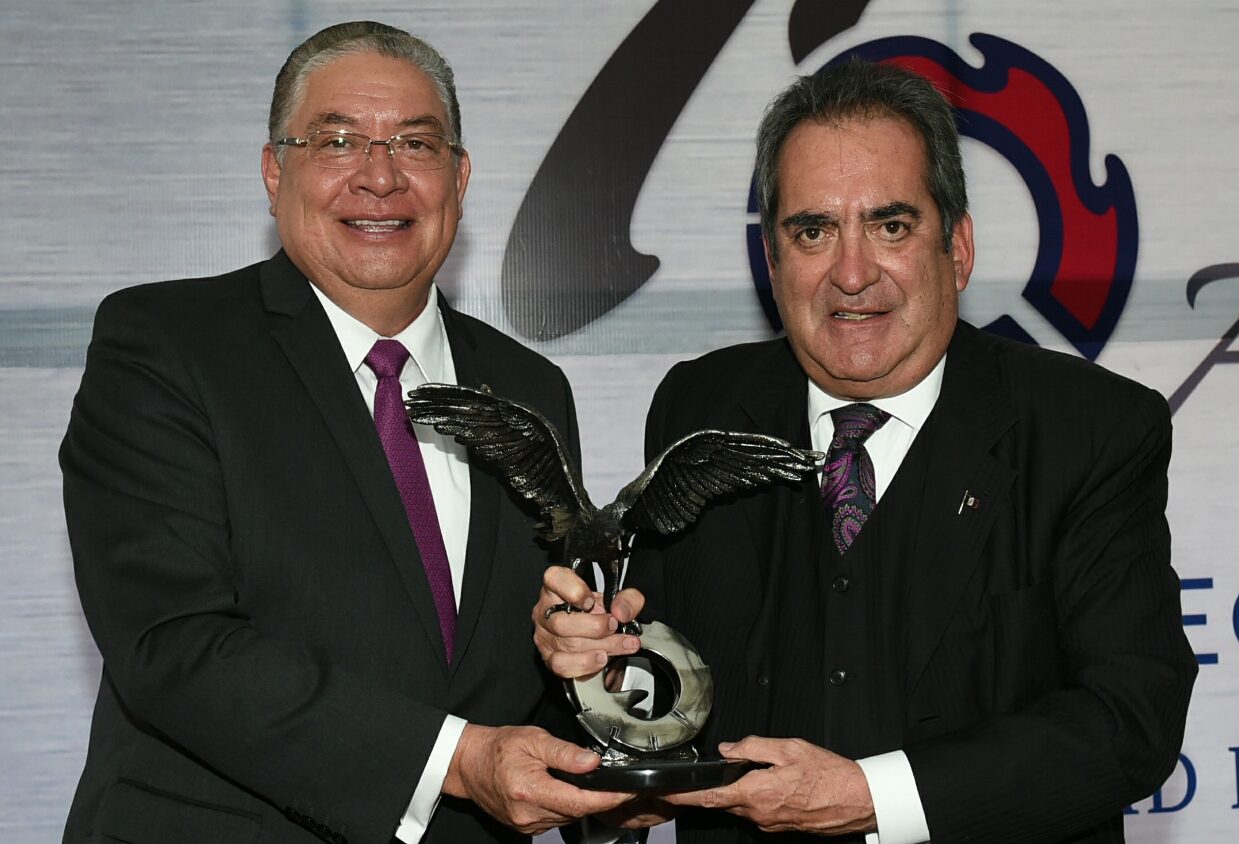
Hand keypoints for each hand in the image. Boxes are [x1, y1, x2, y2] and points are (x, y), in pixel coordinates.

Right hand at [442, 724, 633, 834]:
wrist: (470, 764)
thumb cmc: (499, 748)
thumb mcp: (533, 739)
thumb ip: (565, 752)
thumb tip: (593, 763)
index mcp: (530, 790)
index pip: (579, 802)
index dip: (608, 798)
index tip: (628, 791)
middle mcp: (529, 814)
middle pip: (577, 812)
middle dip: (599, 798)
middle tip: (615, 781)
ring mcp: (527, 825)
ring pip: (569, 817)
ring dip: (582, 802)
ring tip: (587, 782)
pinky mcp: (527, 828)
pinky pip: (557, 820)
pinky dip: (567, 807)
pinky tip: (565, 790)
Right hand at [533, 565, 644, 678]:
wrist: (600, 634)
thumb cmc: (602, 611)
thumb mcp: (620, 598)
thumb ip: (628, 599)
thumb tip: (621, 612)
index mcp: (557, 585)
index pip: (554, 580)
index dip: (573, 590)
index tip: (590, 601)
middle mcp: (545, 609)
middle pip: (561, 622)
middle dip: (596, 627)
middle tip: (615, 626)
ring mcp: (545, 635)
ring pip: (567, 645)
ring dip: (600, 646)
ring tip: (621, 644)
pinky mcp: (549, 657)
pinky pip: (563, 665)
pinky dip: (586, 664)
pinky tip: (602, 658)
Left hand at [663, 736, 876, 835]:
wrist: (856, 800)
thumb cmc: (829, 775)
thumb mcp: (789, 747)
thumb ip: (754, 746)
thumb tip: (729, 748)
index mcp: (757, 792)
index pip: (710, 796)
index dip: (684, 795)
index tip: (666, 792)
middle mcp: (760, 813)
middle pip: (722, 800)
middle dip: (711, 788)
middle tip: (701, 777)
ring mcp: (769, 823)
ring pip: (740, 805)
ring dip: (736, 791)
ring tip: (750, 774)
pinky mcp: (779, 826)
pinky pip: (757, 810)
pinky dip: (753, 797)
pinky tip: (768, 784)